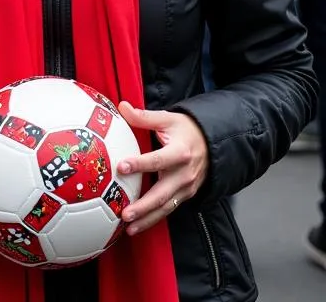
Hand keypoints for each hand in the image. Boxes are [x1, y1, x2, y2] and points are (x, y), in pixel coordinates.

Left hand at [116, 101, 208, 234]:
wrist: (214, 143)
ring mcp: (186, 188)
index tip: (121, 167)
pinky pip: (169, 209)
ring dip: (148, 219)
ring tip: (129, 229)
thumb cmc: (186, 129)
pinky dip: (154, 218)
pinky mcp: (186, 195)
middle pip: (162, 194)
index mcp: (179, 153)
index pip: (157, 160)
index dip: (139, 163)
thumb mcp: (168, 119)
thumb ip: (144, 116)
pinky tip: (139, 225)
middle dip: (143, 206)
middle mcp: (184, 174)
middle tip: (125, 214)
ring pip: (165, 207)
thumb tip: (121, 106)